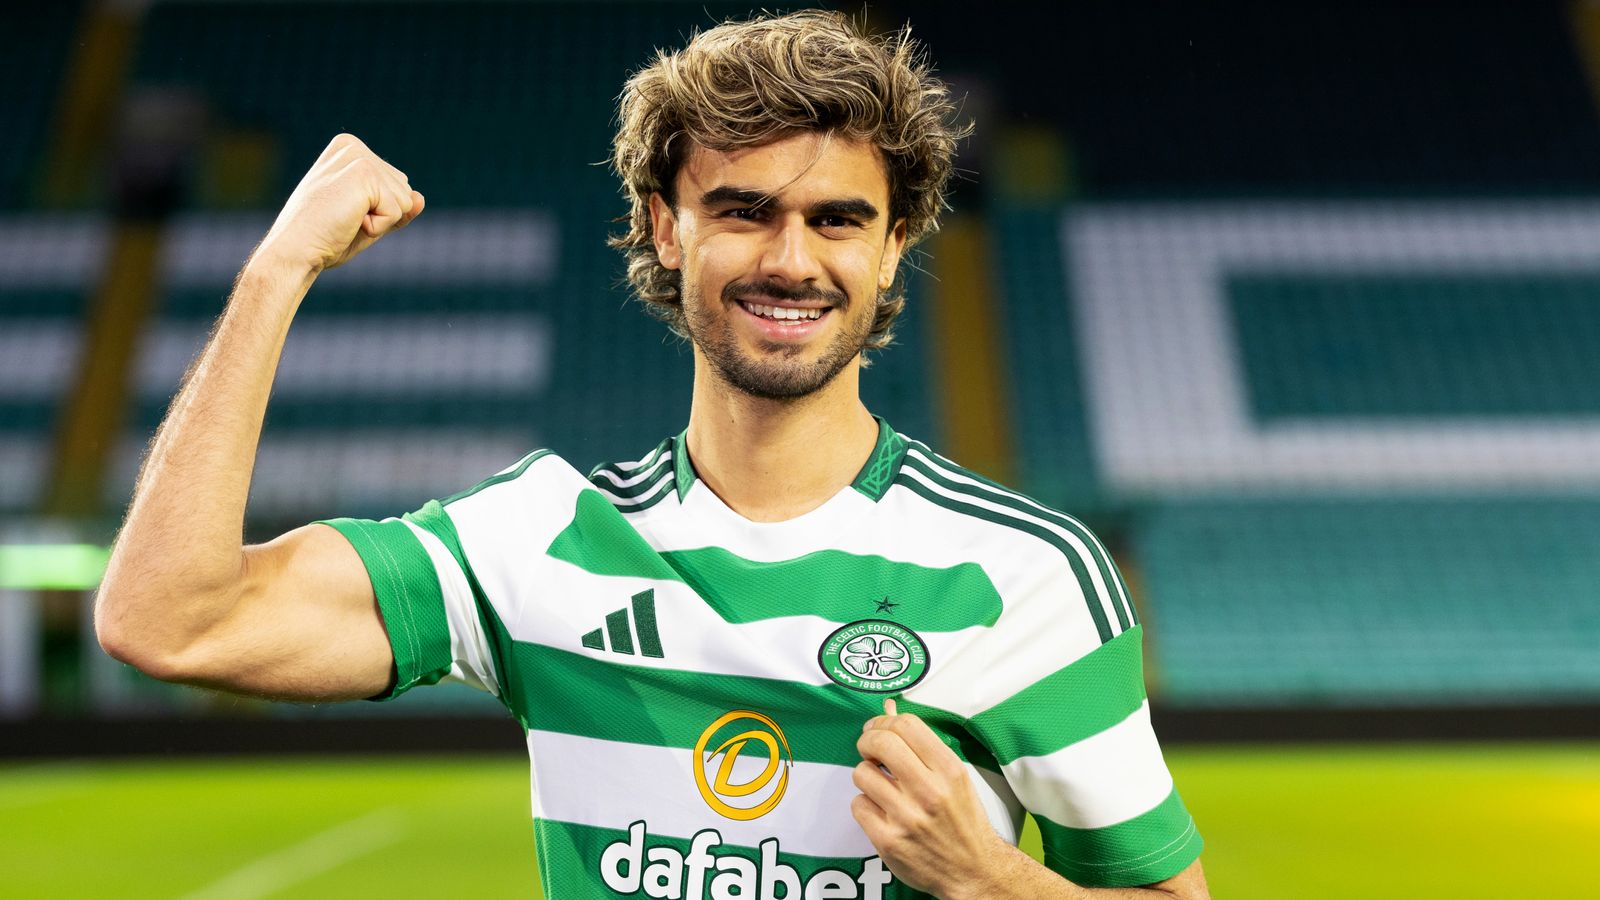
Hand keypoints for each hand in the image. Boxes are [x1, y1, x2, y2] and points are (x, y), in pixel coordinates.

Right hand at [255, 133, 423, 273]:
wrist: (294, 252)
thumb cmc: (324, 238)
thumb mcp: (369, 219)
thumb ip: (396, 207)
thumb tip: (420, 198)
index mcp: (349, 149)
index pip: (395, 184)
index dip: (379, 210)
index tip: (344, 213)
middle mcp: (352, 146)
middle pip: (404, 189)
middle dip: (382, 214)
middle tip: (343, 219)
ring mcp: (358, 157)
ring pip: (404, 200)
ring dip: (380, 221)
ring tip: (344, 220)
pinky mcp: (364, 173)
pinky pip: (397, 211)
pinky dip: (378, 227)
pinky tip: (348, 222)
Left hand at [852, 699, 1007, 897]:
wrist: (973, 870)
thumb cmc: (963, 819)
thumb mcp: (954, 777)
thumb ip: (921, 745)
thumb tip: (888, 710)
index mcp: (949, 771)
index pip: (907, 726)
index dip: (885, 721)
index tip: (879, 728)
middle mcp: (929, 792)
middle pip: (880, 743)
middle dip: (867, 740)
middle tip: (869, 748)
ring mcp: (907, 818)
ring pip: (862, 773)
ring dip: (866, 775)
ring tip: (880, 785)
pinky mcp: (888, 841)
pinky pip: (858, 805)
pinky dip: (865, 805)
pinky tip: (881, 810)